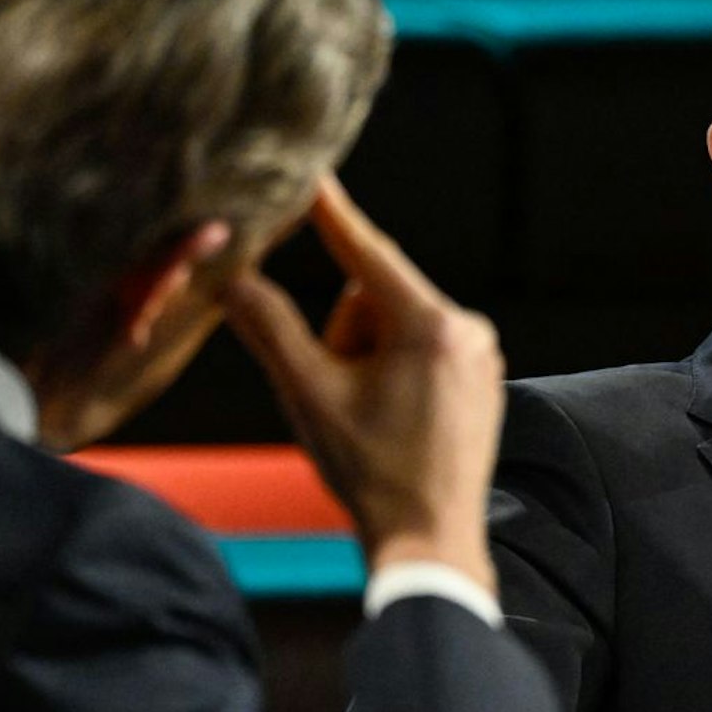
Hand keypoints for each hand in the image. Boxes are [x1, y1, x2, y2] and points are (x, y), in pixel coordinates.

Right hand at [224, 175, 502, 592]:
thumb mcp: (308, 396)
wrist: (430, 542)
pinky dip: (394, 375)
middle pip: (375, 299)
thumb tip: (228, 275)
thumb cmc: (371, 474)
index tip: (311, 170)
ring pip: (396, 328)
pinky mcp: (483, 380)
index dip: (331, 212)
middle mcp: (468, 329)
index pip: (366, 252)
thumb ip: (267, 326)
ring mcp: (482, 356)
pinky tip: (392, 425)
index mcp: (431, 325)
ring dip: (367, 359)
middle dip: (345, 337)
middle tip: (341, 397)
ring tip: (369, 419)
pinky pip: (422, 353)